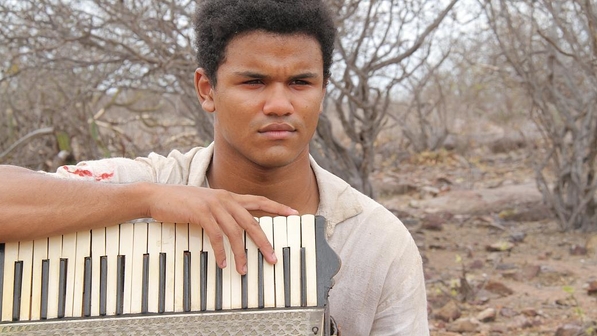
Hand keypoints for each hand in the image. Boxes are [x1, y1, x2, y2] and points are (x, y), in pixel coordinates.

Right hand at [145, 183, 297, 274]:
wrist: (157, 196)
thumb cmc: (182, 202)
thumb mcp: (207, 204)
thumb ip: (223, 211)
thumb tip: (236, 226)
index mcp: (229, 196)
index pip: (259, 200)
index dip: (278, 207)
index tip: (295, 213)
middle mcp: (225, 199)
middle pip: (252, 221)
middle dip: (264, 241)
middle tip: (272, 257)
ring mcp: (213, 205)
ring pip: (235, 231)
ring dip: (240, 253)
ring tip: (243, 269)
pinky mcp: (200, 213)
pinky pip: (216, 235)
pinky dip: (221, 251)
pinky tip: (223, 263)